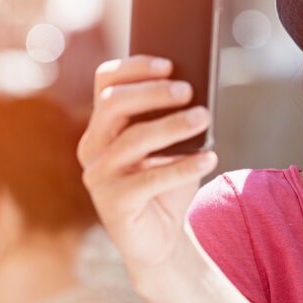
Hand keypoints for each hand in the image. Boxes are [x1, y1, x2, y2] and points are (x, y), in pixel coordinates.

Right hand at [77, 55, 217, 274]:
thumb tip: (197, 90)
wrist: (161, 239)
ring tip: (204, 118)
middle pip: (114, 105)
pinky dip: (183, 167)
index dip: (134, 68)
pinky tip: (209, 158)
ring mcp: (98, 176)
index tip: (169, 63)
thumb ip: (174, 119)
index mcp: (103, 126)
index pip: (106, 83)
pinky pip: (149, 180)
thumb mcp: (173, 146)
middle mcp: (93, 147)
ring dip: (172, 126)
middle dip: (152, 92)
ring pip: (132, 140)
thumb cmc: (168, 184)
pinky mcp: (113, 204)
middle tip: (189, 90)